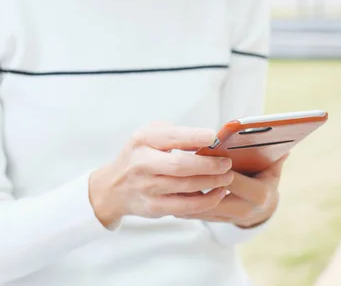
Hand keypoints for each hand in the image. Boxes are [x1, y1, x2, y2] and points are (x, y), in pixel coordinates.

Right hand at [89, 123, 234, 227]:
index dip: (194, 137)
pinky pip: (185, 207)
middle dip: (208, 165)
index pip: (171, 137)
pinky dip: (206, 201)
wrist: (112, 187)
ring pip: (186, 187)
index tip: (214, 136)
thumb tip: (210, 139)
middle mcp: (142, 164)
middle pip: (180, 166)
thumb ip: (175, 134)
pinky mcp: (154, 207)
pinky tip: (219, 193)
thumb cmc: (140, 156)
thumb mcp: (150, 136)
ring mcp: (147, 188)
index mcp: (142, 140)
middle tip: (227, 162)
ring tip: (228, 176)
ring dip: (212, 182)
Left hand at [178, 154, 288, 227]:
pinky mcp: (214, 220)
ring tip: (168, 175)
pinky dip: (181, 200)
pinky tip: (169, 185)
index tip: (200, 152)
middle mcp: (243, 210)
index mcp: (258, 194)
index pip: (233, 180)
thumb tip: (283, 138)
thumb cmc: (266, 181)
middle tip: (176, 162)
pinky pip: (194, 213)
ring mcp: (228, 218)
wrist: (262, 209)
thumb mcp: (273, 168)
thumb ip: (275, 153)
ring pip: (200, 208)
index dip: (216, 167)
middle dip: (196, 180)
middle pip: (213, 196)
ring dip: (184, 192)